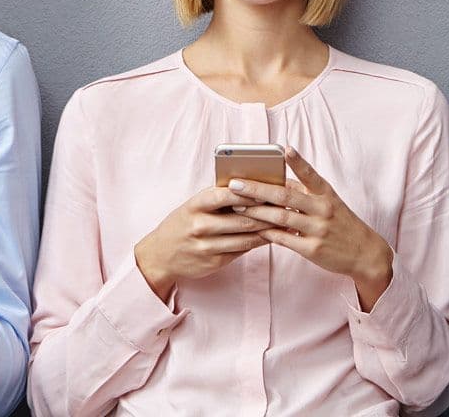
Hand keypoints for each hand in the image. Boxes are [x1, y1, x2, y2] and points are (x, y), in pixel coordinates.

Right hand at [133, 184, 273, 302]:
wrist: (160, 254)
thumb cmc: (183, 223)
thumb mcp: (194, 205)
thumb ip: (218, 197)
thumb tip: (253, 187)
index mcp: (196, 205)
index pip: (227, 195)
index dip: (251, 192)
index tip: (270, 188)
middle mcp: (200, 225)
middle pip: (243, 219)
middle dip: (268, 213)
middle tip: (288, 206)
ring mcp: (207, 246)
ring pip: (246, 237)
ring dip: (268, 230)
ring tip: (286, 221)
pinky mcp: (214, 262)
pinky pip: (242, 250)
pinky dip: (259, 242)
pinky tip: (272, 236)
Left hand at [230, 147, 394, 309]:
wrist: (364, 252)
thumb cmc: (341, 223)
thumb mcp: (330, 203)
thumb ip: (305, 192)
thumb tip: (276, 182)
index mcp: (326, 194)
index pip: (310, 174)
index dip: (298, 162)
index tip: (284, 149)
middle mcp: (323, 208)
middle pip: (285, 195)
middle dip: (257, 189)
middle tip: (235, 184)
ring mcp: (318, 229)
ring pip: (280, 217)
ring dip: (256, 211)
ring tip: (237, 205)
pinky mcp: (312, 249)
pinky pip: (284, 239)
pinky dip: (266, 233)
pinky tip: (252, 228)